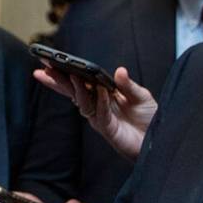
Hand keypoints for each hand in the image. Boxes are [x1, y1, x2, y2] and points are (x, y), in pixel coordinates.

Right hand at [34, 66, 156, 161]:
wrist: (159, 140)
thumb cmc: (148, 118)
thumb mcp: (140, 96)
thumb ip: (128, 85)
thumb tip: (119, 70)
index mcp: (100, 95)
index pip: (77, 83)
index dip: (62, 74)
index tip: (48, 62)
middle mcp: (96, 106)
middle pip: (72, 92)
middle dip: (57, 81)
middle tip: (44, 70)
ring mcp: (99, 118)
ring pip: (82, 102)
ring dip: (77, 88)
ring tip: (72, 75)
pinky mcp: (107, 129)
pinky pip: (100, 113)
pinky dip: (100, 101)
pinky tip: (100, 90)